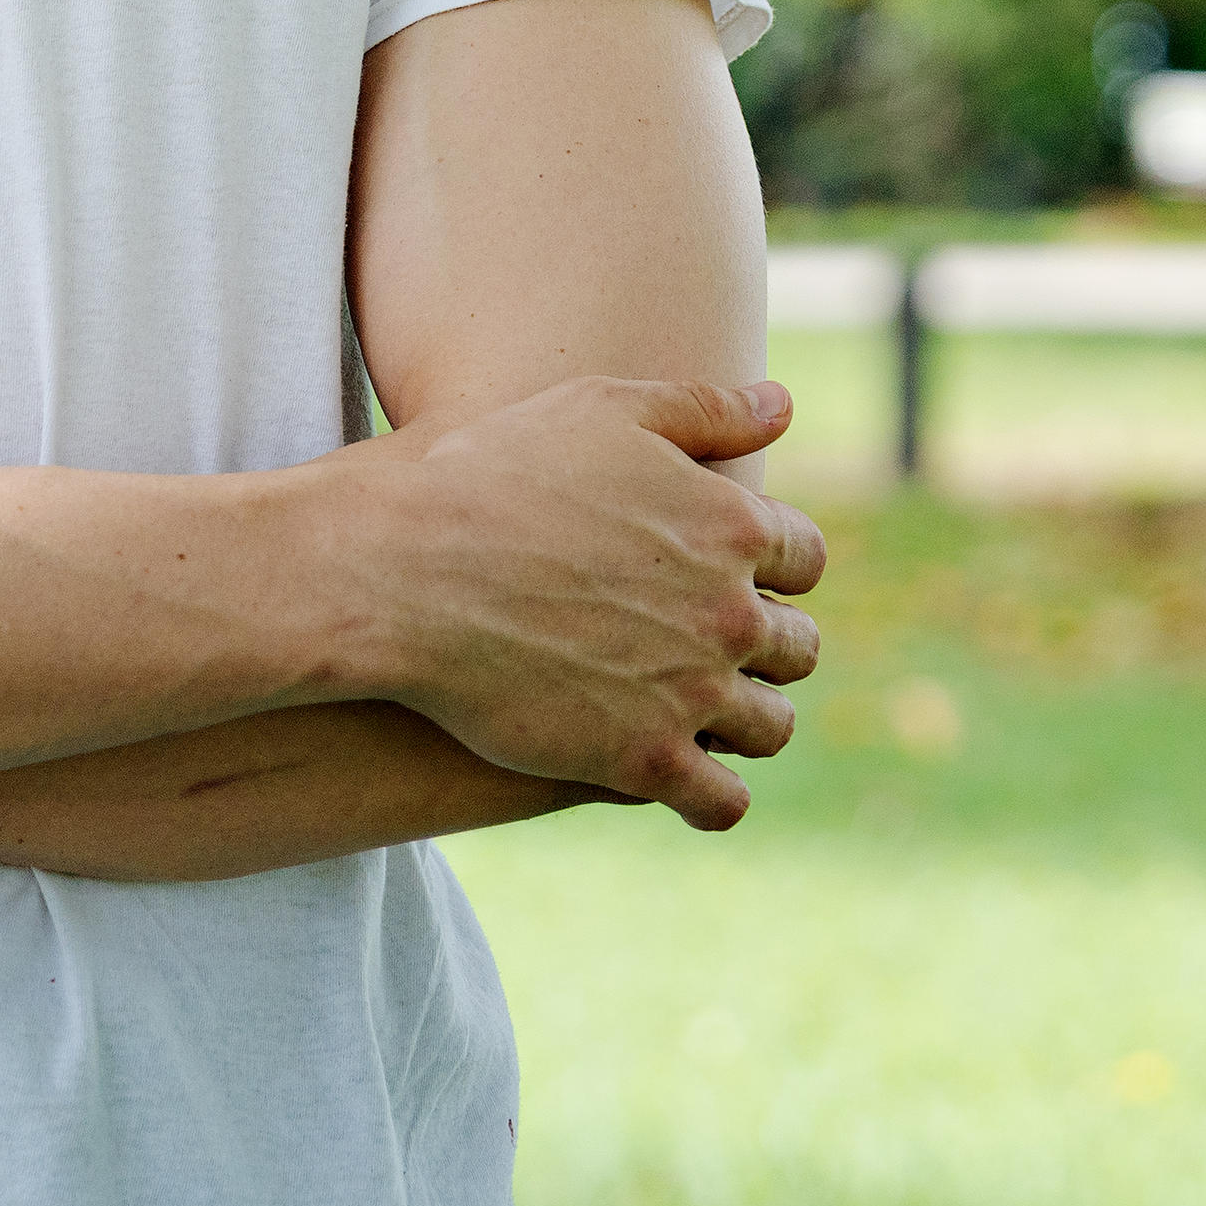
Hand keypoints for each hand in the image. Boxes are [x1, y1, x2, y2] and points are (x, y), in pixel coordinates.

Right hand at [329, 377, 827, 831]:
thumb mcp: (602, 408)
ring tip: (707, 712)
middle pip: (796, 646)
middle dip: (767, 644)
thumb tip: (784, 404)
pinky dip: (713, 796)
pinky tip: (684, 779)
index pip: (804, 556)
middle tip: (718, 645)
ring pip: (770, 727)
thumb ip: (705, 408)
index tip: (737, 572)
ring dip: (749, 719)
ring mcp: (691, 693)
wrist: (402, 571)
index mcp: (732, 524)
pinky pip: (720, 802)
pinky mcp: (641, 761)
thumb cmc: (493, 474)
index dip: (773, 563)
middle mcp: (729, 612)